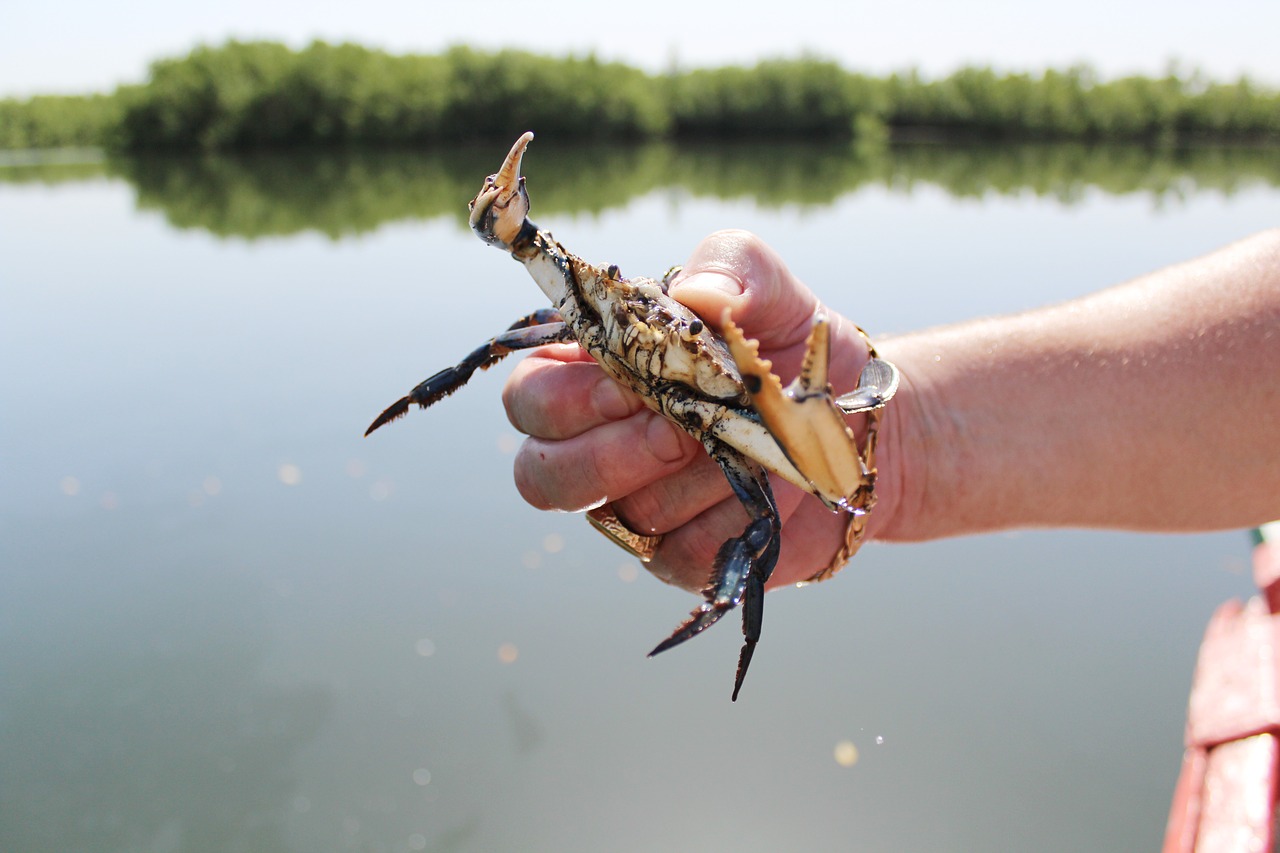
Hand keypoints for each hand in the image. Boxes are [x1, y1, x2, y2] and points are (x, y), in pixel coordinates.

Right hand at [501, 230, 898, 591]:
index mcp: (589, 376)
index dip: (567, 400)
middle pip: (541, 475)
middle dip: (611, 454)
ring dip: (691, 479)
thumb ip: (730, 265)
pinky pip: (677, 556)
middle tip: (680, 431)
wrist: (856, 420)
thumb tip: (698, 293)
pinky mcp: (680, 558)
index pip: (528, 400)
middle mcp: (595, 447)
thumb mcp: (766, 287)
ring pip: (621, 512)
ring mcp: (633, 508)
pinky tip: (760, 492)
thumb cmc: (786, 344)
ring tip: (745, 447)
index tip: (634, 384)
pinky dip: (725, 522)